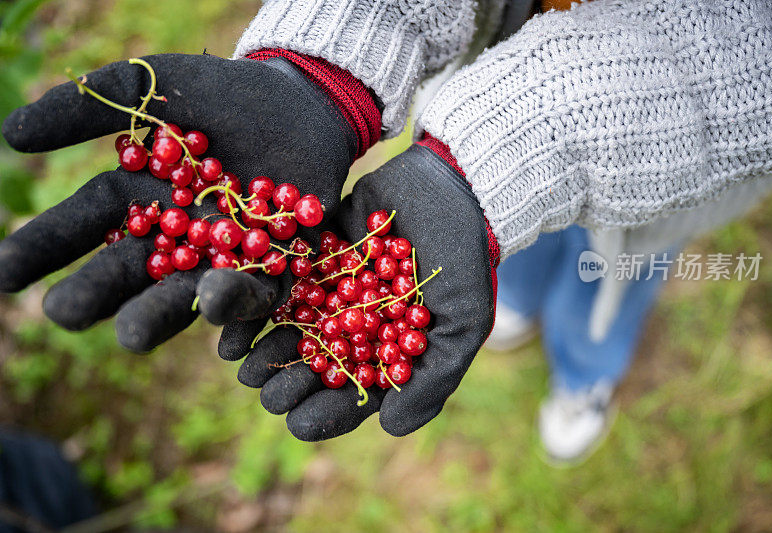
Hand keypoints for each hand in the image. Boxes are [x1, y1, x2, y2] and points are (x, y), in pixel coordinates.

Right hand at [0, 53, 355, 351]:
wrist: (301, 105)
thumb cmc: (224, 96)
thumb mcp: (154, 89)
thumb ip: (89, 109)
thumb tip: (11, 134)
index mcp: (138, 198)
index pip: (84, 224)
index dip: (45, 245)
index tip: (5, 272)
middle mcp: (174, 238)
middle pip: (130, 272)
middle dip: (96, 293)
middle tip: (63, 312)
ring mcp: (222, 257)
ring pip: (187, 294)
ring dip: (159, 314)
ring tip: (131, 335)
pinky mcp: (275, 267)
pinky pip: (257, 296)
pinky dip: (238, 308)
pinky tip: (218, 323)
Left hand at [222, 144, 495, 439]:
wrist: (456, 190)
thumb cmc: (466, 261)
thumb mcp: (463, 324)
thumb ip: (433, 379)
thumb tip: (390, 429)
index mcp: (387, 349)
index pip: (354, 393)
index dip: (325, 412)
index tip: (298, 423)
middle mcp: (355, 324)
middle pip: (315, 365)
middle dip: (288, 384)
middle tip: (267, 395)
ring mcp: (332, 289)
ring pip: (291, 328)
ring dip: (264, 348)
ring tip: (239, 364)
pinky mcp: (315, 253)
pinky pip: (283, 281)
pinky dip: (259, 301)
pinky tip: (234, 319)